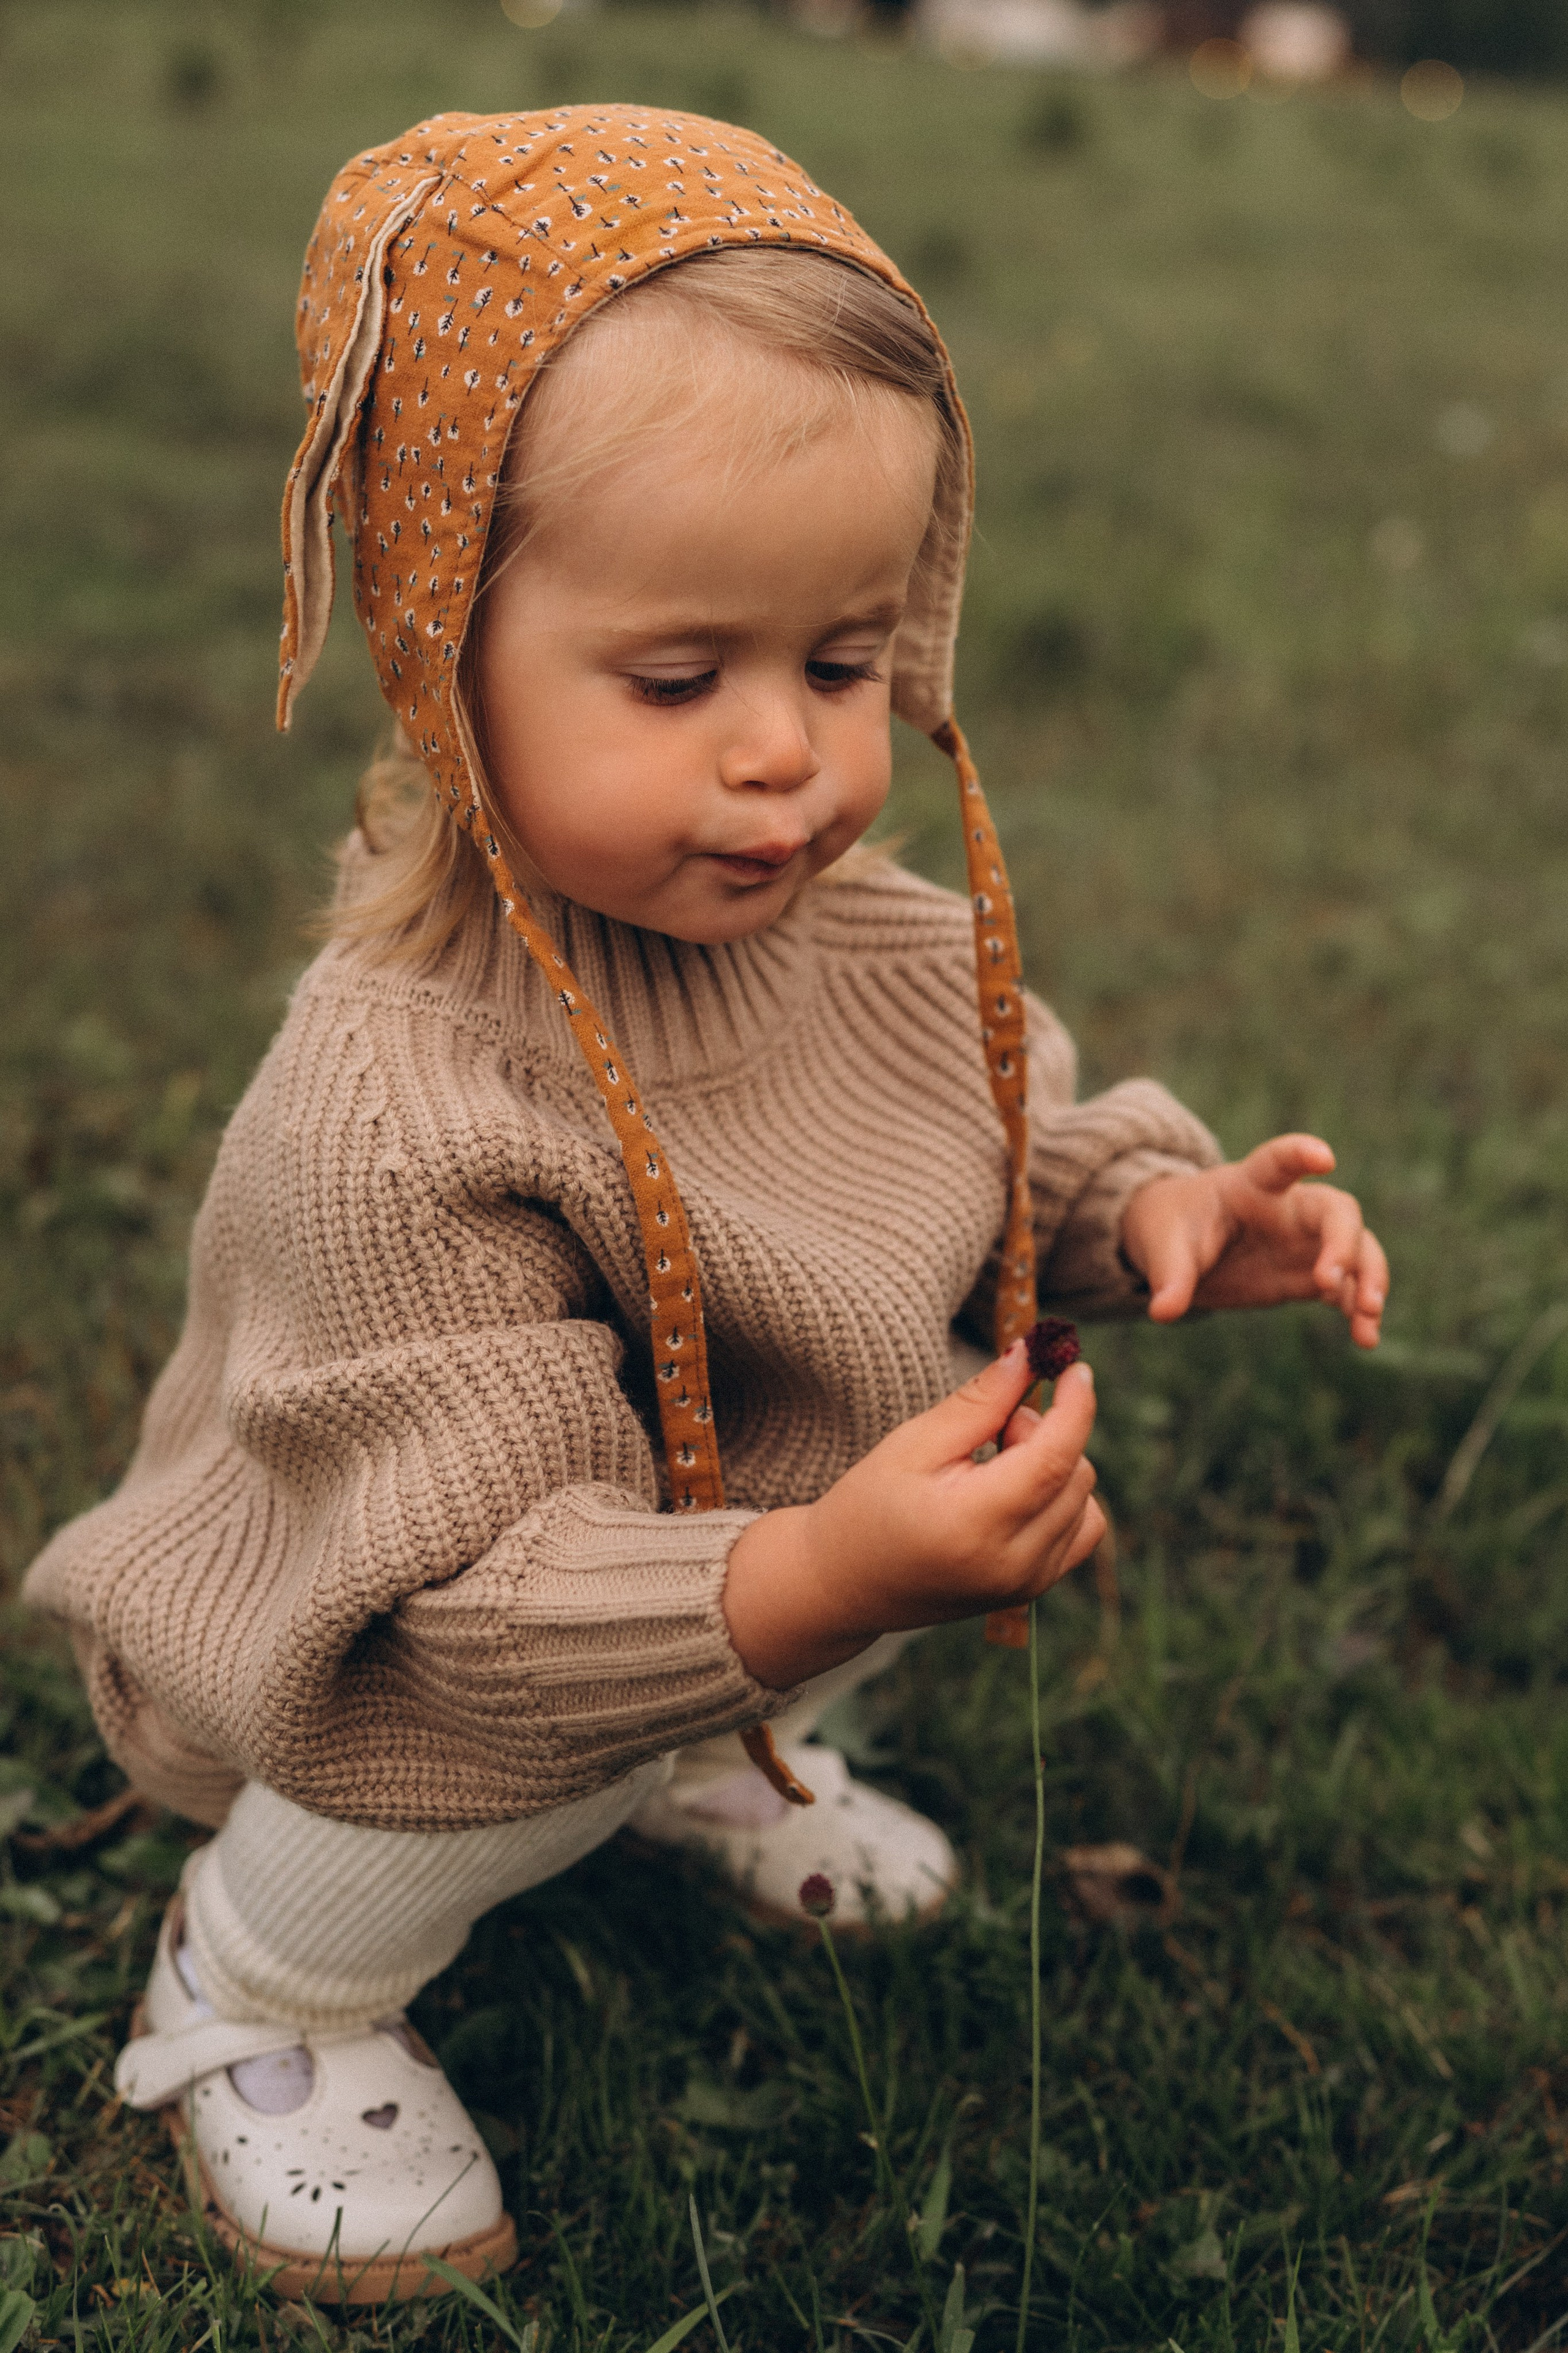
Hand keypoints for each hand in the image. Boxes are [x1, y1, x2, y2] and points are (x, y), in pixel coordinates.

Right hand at [723, 1343, 1105, 1688]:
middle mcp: (1011, 1565)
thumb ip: (979, 1400)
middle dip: (1044, 1433)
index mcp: (973, 1525)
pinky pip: (1082, 1531)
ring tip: (994, 1464)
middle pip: (1074, 1474)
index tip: (1074, 1367)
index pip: (1052, 1458)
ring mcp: (1026, 1585)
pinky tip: (1018, 1491)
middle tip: (991, 1428)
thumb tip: (1029, 1354)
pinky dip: (1063, 1499)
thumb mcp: (914, 1442)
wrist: (845, 1584)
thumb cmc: (869, 1506)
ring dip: (1054, 1466)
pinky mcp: (1032, 1591)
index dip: (1074, 1406)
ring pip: (1085, 1500)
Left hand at [1119, 1134, 1386, 1348]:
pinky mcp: (1310, 1276)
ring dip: (1369, 1280)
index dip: (1301, 1154)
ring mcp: (1307, 1242)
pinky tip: (1366, 1339)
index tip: (1324, 1158)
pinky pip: (1348, 1289)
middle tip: (1329, 1282)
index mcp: (1251, 1184)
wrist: (1179, 1246)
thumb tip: (1163, 1312)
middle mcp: (1291, 1208)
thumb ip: (1170, 1275)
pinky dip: (1359, 1312)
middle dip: (1344, 1243)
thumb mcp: (1163, 1246)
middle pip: (1337, 1212)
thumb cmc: (1174, 1228)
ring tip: (1368, 1318)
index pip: (1279, 1161)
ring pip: (1358, 1250)